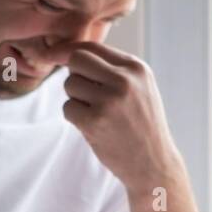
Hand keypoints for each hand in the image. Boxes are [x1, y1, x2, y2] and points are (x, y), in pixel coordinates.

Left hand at [61, 41, 180, 189]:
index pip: (93, 47)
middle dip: (73, 74)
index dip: (71, 52)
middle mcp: (125, 80)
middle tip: (85, 94)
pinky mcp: (95, 121)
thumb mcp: (139, 88)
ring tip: (97, 114)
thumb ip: (112, 69)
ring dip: (76, 100)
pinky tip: (93, 127)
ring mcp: (109, 100)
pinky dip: (75, 118)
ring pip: (70, 84)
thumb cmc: (141, 125)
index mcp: (136, 68)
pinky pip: (67, 108)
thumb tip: (67, 54)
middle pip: (77, 60)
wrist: (153, 164)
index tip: (57, 56)